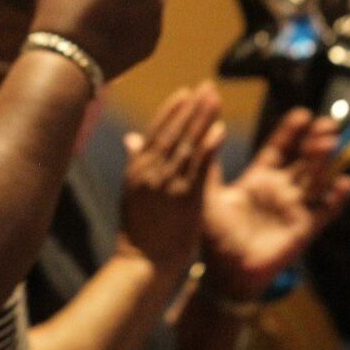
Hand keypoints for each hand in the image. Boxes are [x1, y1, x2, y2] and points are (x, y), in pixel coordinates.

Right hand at [118, 83, 226, 271]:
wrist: (143, 264)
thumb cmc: (139, 232)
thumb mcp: (130, 193)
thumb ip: (134, 163)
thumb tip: (131, 139)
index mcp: (137, 169)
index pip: (155, 131)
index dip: (171, 110)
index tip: (185, 92)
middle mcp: (151, 172)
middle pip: (173, 131)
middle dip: (191, 106)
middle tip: (206, 85)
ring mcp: (168, 184)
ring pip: (187, 143)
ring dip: (202, 118)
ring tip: (215, 97)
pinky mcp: (185, 198)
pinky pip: (199, 167)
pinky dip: (209, 147)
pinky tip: (219, 129)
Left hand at [198, 108, 349, 299]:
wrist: (223, 272)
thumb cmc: (214, 235)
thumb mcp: (210, 195)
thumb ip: (210, 166)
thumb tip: (205, 132)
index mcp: (258, 178)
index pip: (279, 149)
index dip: (291, 132)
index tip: (302, 114)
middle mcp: (280, 190)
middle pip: (303, 160)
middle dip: (315, 141)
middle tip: (326, 123)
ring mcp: (294, 209)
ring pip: (316, 179)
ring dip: (325, 161)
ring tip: (331, 141)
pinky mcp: (304, 229)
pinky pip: (326, 211)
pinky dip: (338, 198)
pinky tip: (347, 182)